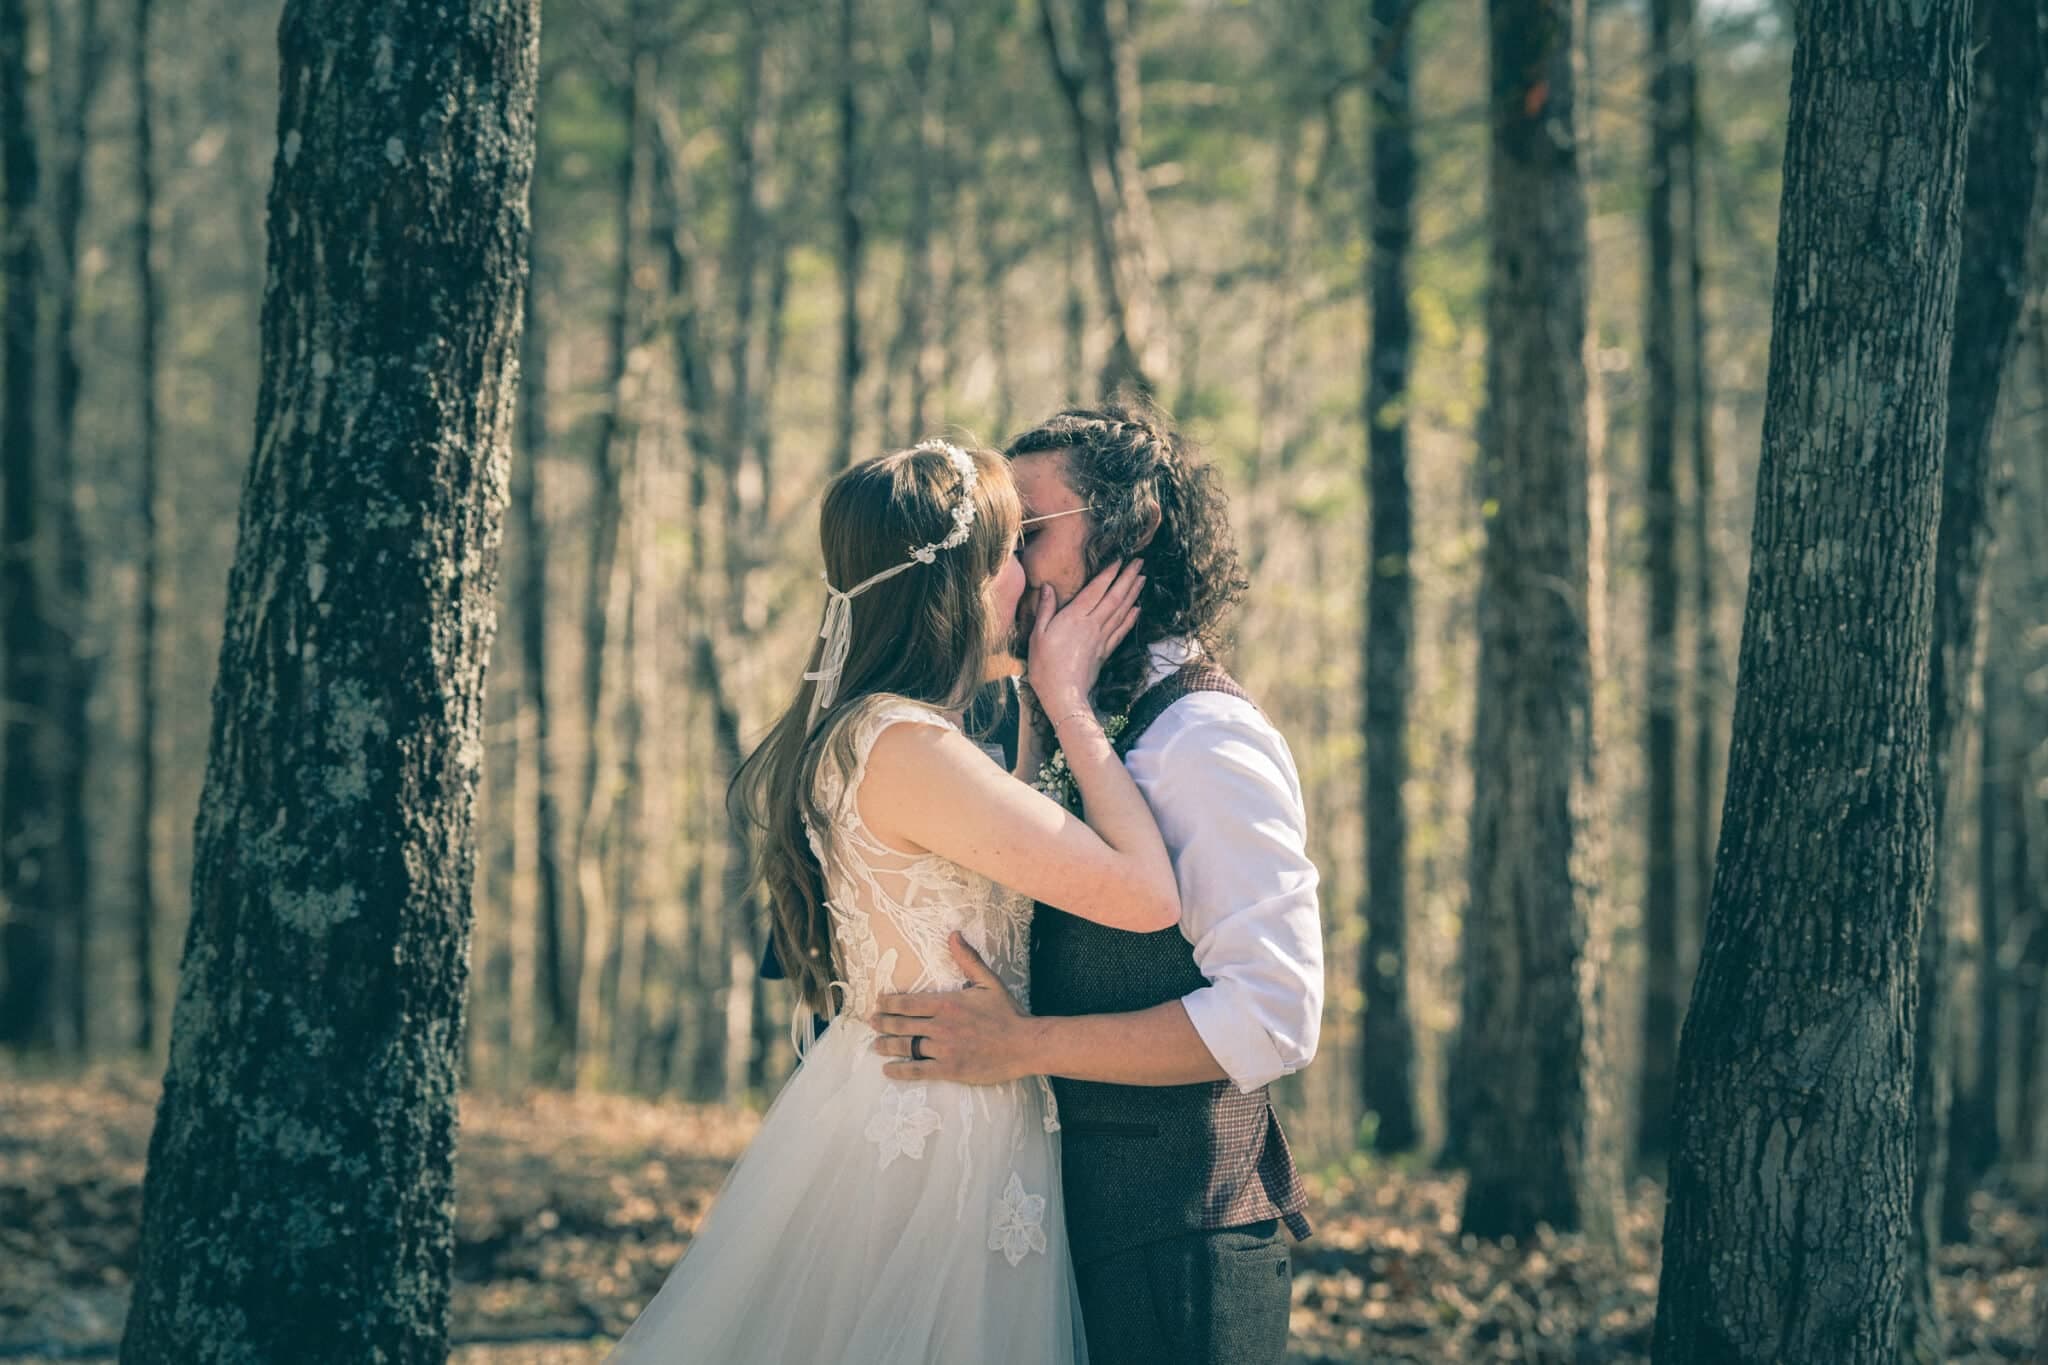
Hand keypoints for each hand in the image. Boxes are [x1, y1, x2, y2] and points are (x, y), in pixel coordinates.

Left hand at [872, 934, 1039, 1084]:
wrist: (1025, 1044)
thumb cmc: (1007, 1013)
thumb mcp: (988, 981)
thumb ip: (967, 959)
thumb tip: (953, 935)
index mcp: (947, 1003)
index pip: (908, 1002)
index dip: (889, 1003)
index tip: (879, 1003)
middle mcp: (940, 1026)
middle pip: (901, 1025)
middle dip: (882, 1023)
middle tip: (871, 1022)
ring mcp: (943, 1049)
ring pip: (905, 1047)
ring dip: (886, 1045)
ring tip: (875, 1045)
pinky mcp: (948, 1070)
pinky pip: (917, 1070)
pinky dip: (899, 1070)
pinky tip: (888, 1070)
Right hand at [1025, 561, 1144, 716]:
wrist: (1063, 695)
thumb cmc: (1045, 665)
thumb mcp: (1038, 635)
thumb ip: (1045, 609)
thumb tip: (1047, 586)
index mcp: (1074, 617)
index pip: (1096, 590)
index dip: (1109, 574)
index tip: (1120, 560)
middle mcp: (1092, 624)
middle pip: (1114, 597)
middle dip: (1128, 578)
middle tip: (1140, 562)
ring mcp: (1101, 638)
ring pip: (1121, 611)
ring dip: (1133, 594)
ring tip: (1142, 579)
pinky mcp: (1105, 651)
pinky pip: (1121, 631)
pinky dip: (1131, 619)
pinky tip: (1138, 610)